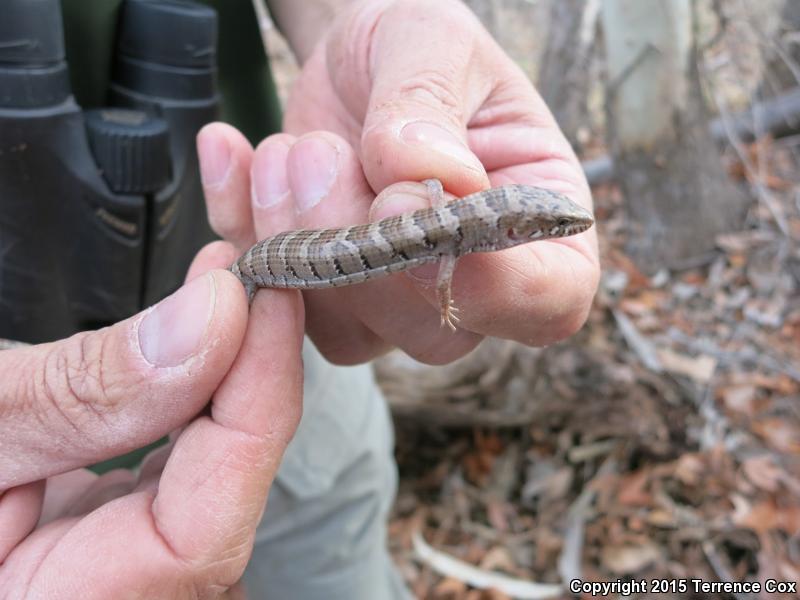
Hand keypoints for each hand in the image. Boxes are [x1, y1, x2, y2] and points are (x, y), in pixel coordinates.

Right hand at [0, 247, 303, 598]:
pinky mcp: (115, 533)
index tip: (265, 296)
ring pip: (215, 473)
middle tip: (251, 273)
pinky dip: (193, 395)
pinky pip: (182, 465)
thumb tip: (207, 322)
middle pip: (226, 493)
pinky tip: (193, 341)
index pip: (207, 528)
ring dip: (229, 375)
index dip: (254, 401)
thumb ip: (80, 393)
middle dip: (249, 372)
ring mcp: (122, 573)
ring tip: (227, 288)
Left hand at [198, 0, 598, 365]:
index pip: (548, 300)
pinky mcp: (327, 298)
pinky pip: (276, 303)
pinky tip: (233, 155)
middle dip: (359, 250)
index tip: (405, 195)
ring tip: (287, 148)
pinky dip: (241, 228)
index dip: (480, 275)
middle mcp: (473, 281)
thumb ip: (430, 101)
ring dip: (295, 237)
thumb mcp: (432, 41)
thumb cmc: (417, 49)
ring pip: (347, 330)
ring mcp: (396, 300)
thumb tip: (424, 173)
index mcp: (535, 225)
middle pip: (433, 332)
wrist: (357, 60)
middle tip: (318, 153)